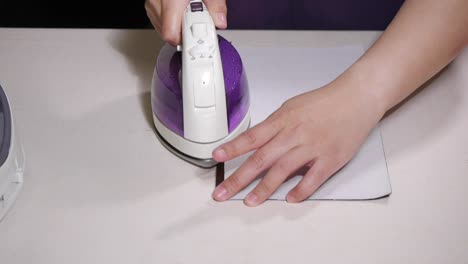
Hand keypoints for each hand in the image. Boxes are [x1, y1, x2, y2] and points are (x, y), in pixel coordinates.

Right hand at [145, 0, 227, 45]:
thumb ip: (216, 4)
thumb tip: (220, 21)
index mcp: (171, 0)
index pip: (171, 34)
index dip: (187, 40)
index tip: (200, 37)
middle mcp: (156, 2)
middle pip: (169, 34)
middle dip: (187, 32)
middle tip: (201, 21)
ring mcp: (151, 4)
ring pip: (164, 30)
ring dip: (180, 27)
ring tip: (191, 11)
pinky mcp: (151, 5)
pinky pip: (160, 22)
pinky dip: (174, 21)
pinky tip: (183, 10)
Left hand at [212, 77, 385, 205]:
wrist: (356, 98)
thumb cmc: (324, 103)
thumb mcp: (292, 107)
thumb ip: (274, 126)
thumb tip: (256, 142)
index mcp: (283, 120)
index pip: (252, 137)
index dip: (232, 148)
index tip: (217, 158)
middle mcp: (294, 134)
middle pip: (261, 159)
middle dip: (238, 178)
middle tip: (222, 192)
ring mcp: (312, 147)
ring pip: (282, 171)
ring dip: (264, 188)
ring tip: (250, 201)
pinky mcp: (330, 159)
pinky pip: (312, 178)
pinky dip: (300, 190)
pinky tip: (289, 199)